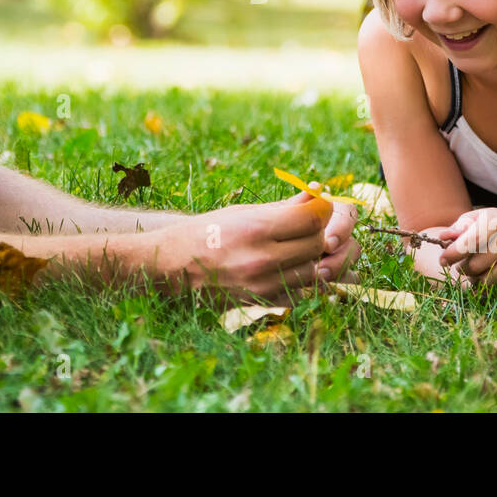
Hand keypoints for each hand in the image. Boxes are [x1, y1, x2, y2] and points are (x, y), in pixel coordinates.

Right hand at [156, 193, 353, 303]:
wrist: (173, 267)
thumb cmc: (207, 231)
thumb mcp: (243, 212)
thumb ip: (284, 206)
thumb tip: (318, 193)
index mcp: (255, 229)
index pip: (312, 219)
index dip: (323, 208)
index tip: (320, 203)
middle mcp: (261, 260)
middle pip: (318, 245)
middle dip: (323, 231)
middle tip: (315, 223)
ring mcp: (264, 286)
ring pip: (316, 271)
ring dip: (319, 256)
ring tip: (309, 244)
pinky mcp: (263, 303)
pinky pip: (303, 292)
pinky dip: (308, 278)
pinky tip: (299, 265)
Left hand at [435, 208, 496, 287]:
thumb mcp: (480, 218)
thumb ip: (460, 226)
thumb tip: (443, 236)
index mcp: (495, 220)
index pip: (469, 242)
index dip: (452, 254)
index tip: (443, 261)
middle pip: (475, 266)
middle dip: (464, 268)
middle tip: (464, 266)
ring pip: (487, 280)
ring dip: (477, 280)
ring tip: (478, 271)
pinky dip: (495, 287)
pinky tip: (495, 278)